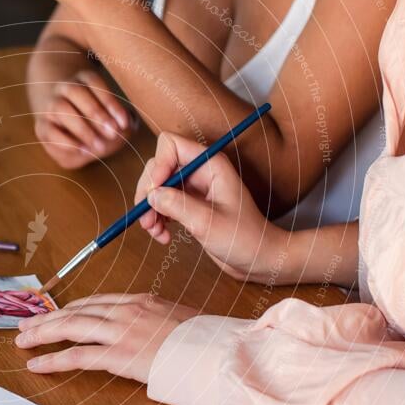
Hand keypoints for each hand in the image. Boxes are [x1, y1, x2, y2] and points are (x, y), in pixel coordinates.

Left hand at [16, 294, 197, 382]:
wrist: (217, 352)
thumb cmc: (203, 340)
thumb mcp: (176, 319)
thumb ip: (153, 321)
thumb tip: (142, 330)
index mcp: (139, 300)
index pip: (94, 302)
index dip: (69, 309)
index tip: (54, 314)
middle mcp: (126, 311)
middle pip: (76, 311)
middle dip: (47, 318)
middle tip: (26, 325)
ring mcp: (122, 332)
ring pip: (71, 328)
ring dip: (42, 334)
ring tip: (23, 340)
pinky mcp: (120, 355)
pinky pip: (78, 356)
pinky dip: (54, 360)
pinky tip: (37, 364)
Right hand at [34, 70, 131, 168]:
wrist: (64, 126)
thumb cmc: (96, 121)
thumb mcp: (113, 117)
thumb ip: (122, 121)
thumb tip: (131, 124)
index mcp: (82, 80)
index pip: (93, 82)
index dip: (109, 102)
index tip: (124, 122)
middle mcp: (64, 89)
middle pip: (76, 92)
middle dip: (96, 113)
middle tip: (112, 133)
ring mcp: (50, 107)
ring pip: (61, 109)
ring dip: (82, 128)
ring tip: (99, 146)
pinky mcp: (42, 127)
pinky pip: (50, 131)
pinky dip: (66, 141)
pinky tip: (83, 150)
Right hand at [135, 132, 291, 283]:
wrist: (258, 258)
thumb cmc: (243, 238)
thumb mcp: (208, 222)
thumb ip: (177, 205)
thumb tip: (151, 196)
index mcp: (210, 165)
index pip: (171, 146)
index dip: (157, 165)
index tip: (153, 193)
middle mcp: (199, 172)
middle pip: (158, 167)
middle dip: (148, 192)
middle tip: (146, 219)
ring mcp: (193, 189)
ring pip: (156, 187)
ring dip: (149, 209)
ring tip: (154, 230)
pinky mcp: (188, 205)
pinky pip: (162, 203)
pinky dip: (156, 218)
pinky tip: (163, 236)